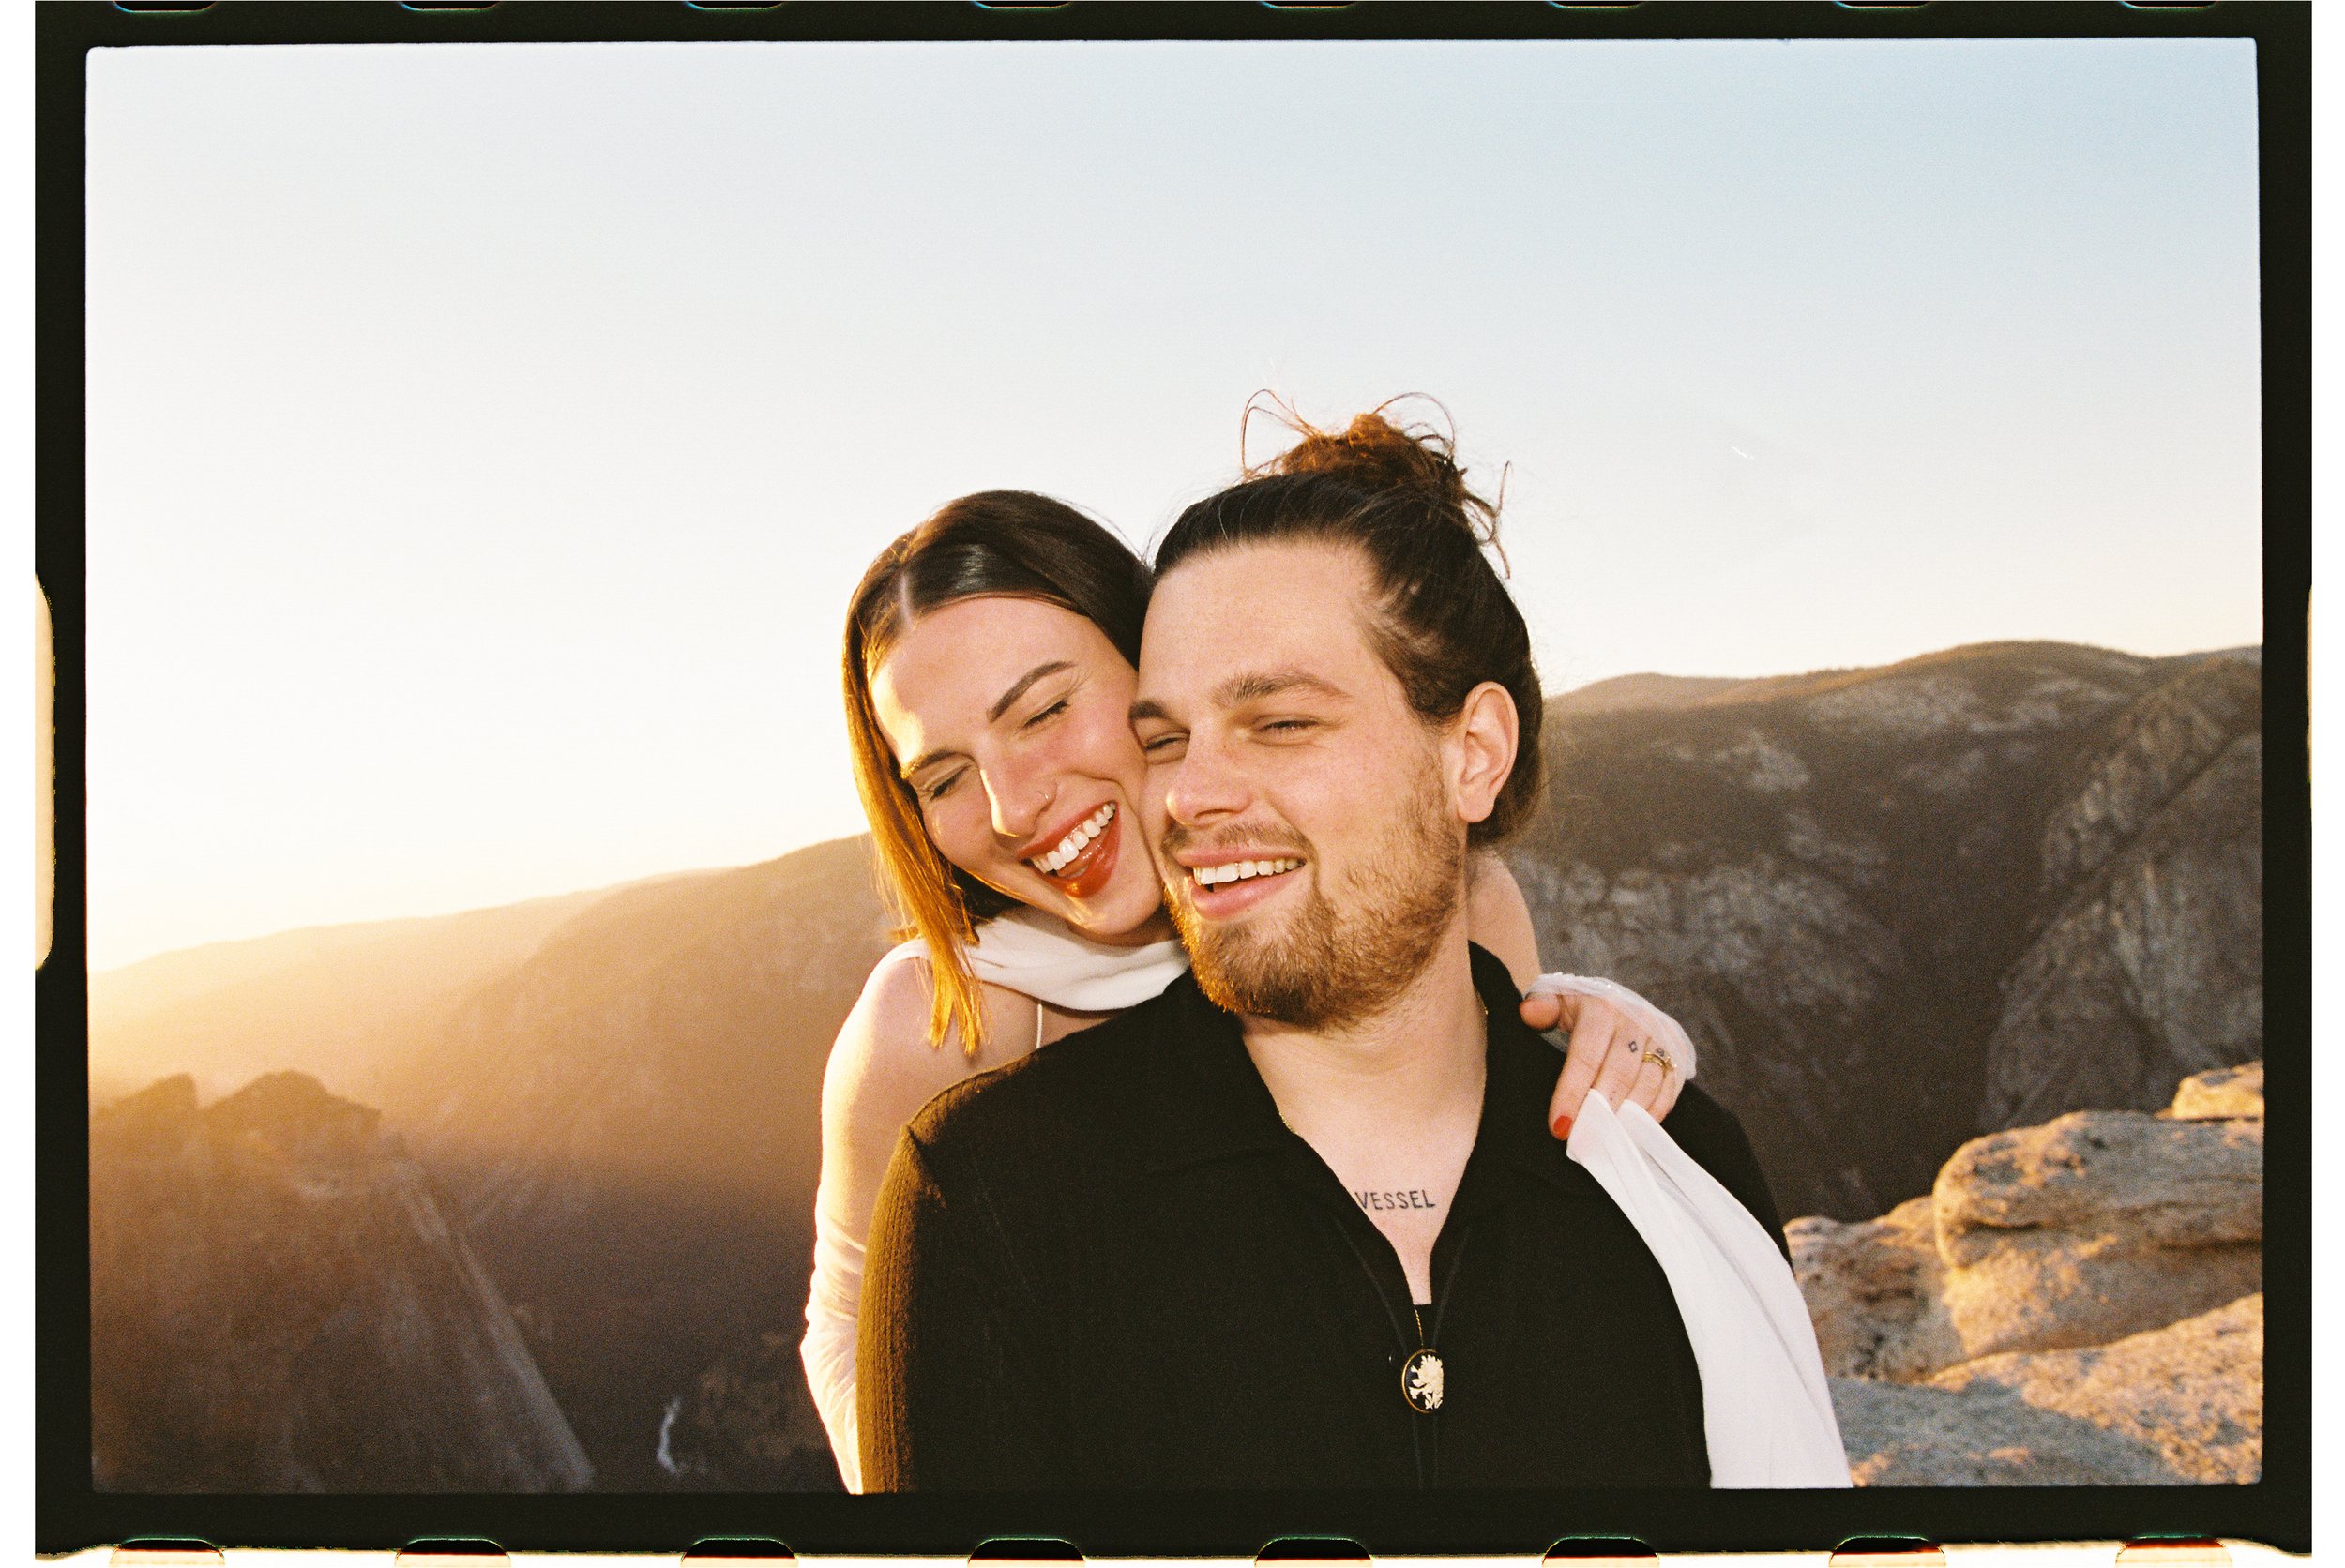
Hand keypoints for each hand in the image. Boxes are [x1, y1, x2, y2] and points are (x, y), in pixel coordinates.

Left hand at [1517, 974, 1693, 1139]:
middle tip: (1582, 1140)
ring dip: (1627, 1116)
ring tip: (1606, 1141)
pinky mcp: (1678, 1052)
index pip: (1585, 1056)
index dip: (1571, 1092)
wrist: (1619, 1000)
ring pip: (1647, 1083)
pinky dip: (1653, 1113)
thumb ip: (1541, 1007)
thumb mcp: (1557, 1000)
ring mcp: (1660, 1036)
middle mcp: (1635, 1019)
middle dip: (1599, 1110)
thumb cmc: (1581, 1009)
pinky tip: (1633, 1131)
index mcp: (1601, 1007)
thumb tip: (1529, 1013)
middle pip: (1618, 1073)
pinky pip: (1669, 1088)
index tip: (1559, 1125)